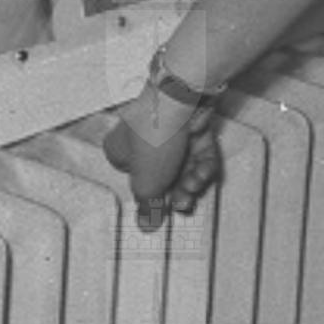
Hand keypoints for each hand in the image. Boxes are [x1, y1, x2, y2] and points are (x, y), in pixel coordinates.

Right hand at [104, 99, 222, 229]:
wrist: (181, 97)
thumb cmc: (154, 136)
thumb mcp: (146, 183)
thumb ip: (147, 206)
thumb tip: (145, 225)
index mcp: (120, 150)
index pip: (134, 180)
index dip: (150, 195)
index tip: (162, 207)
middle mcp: (142, 138)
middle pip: (163, 174)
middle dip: (177, 191)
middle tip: (185, 201)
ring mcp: (168, 129)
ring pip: (183, 163)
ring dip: (192, 179)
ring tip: (195, 184)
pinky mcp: (192, 123)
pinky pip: (198, 150)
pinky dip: (203, 163)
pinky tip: (203, 171)